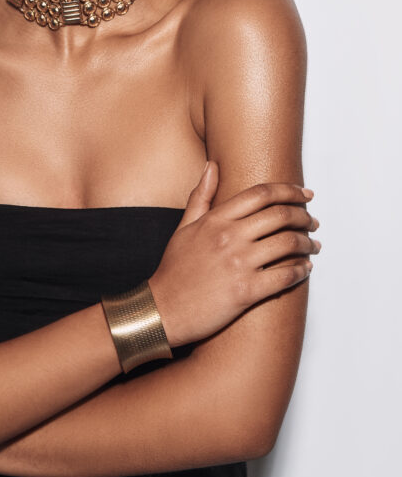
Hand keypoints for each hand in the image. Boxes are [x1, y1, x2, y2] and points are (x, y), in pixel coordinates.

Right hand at [148, 161, 319, 347]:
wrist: (163, 310)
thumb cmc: (174, 269)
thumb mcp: (184, 226)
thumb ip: (201, 195)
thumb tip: (212, 166)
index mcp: (216, 219)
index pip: (261, 194)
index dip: (289, 191)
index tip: (305, 194)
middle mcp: (229, 237)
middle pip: (280, 216)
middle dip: (304, 216)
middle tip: (312, 222)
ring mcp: (239, 264)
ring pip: (288, 244)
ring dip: (308, 244)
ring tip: (313, 246)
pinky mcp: (247, 291)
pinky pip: (285, 276)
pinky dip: (302, 271)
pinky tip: (306, 269)